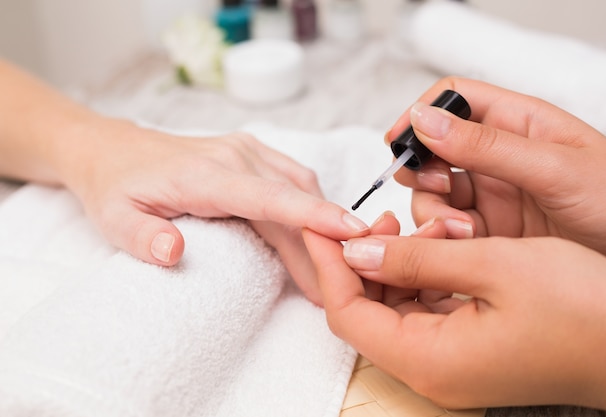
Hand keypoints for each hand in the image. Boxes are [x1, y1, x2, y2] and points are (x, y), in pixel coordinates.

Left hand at [58, 120, 368, 304]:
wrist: (111, 150)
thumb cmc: (115, 187)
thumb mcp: (113, 218)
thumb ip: (141, 237)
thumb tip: (172, 251)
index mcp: (205, 175)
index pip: (269, 198)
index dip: (312, 216)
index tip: (352, 232)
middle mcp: (234, 156)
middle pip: (292, 202)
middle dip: (319, 245)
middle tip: (332, 291)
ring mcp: (246, 150)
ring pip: (299, 187)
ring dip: (317, 227)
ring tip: (326, 270)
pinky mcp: (251, 153)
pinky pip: (292, 178)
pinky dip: (308, 207)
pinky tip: (311, 234)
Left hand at [303, 230, 605, 413]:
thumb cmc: (583, 307)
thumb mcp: (494, 265)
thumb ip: (417, 258)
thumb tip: (359, 249)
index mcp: (429, 359)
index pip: (347, 312)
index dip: (329, 264)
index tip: (321, 223)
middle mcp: (432, 371)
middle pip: (365, 313)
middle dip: (363, 261)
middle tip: (380, 216)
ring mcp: (450, 364)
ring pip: (394, 309)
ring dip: (397, 264)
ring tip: (423, 222)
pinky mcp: (468, 350)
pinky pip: (425, 311)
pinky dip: (422, 276)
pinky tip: (441, 243)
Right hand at [386, 77, 605, 263]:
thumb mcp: (556, 168)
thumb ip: (488, 146)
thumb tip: (427, 119)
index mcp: (518, 124)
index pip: (455, 100)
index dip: (422, 114)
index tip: (398, 140)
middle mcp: (499, 158)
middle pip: (435, 151)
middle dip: (422, 170)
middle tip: (436, 187)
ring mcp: (493, 196)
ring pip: (435, 194)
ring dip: (434, 210)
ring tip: (461, 231)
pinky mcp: (491, 233)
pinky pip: (449, 229)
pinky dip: (444, 237)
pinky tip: (463, 247)